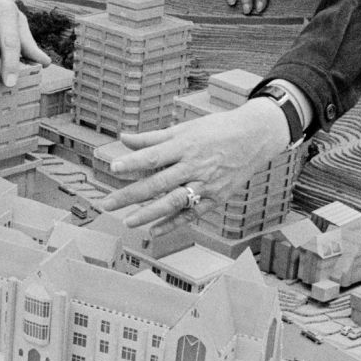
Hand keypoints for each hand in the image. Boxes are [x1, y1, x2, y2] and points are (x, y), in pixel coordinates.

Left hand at [98, 100, 288, 232]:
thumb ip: (152, 137)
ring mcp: (206, 184)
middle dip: (130, 195)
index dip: (133, 162)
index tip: (113, 168)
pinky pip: (192, 214)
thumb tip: (123, 138)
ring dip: (149, 213)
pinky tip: (154, 231)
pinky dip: (173, 223)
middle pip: (158, 183)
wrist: (254, 137)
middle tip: (106, 204)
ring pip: (173, 202)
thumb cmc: (215, 129)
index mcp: (184, 145)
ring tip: (127, 221)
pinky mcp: (217, 198)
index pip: (154, 156)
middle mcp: (194, 166)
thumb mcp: (184, 129)